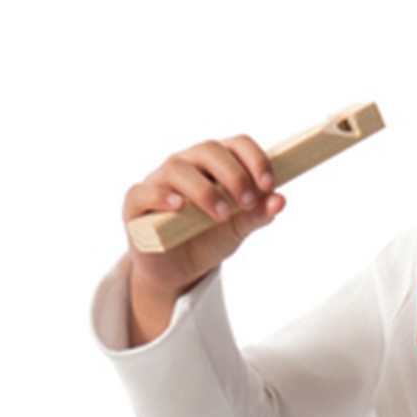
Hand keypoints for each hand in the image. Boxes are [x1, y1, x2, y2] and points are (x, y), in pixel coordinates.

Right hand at [121, 134, 286, 331]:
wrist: (178, 271)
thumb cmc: (208, 240)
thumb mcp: (238, 230)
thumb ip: (257, 214)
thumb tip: (280, 200)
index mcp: (215, 164)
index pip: (236, 144)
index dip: (254, 159)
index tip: (268, 184)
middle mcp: (187, 164)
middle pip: (208, 150)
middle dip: (232, 174)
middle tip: (247, 201)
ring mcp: (160, 181)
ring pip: (178, 168)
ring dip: (204, 190)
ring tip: (222, 214)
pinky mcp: (137, 204)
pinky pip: (143, 192)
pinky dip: (161, 197)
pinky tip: (179, 207)